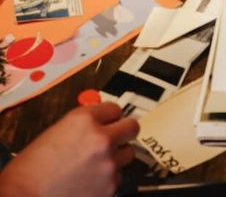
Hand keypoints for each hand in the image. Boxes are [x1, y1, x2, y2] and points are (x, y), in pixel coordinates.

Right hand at [0, 103, 138, 196]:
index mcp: (85, 119)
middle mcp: (101, 138)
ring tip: (97, 163)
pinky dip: (109, 178)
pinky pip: (119, 176)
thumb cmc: (32, 169)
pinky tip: (91, 179)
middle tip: (116, 136)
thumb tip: (98, 121)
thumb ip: (83, 124)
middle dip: (124, 131)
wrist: (24, 196)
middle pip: (132, 127)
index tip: (110, 121)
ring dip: (116, 156)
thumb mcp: (57, 131)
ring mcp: (108, 163)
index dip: (110, 116)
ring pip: (128, 153)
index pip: (115, 108)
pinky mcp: (110, 186)